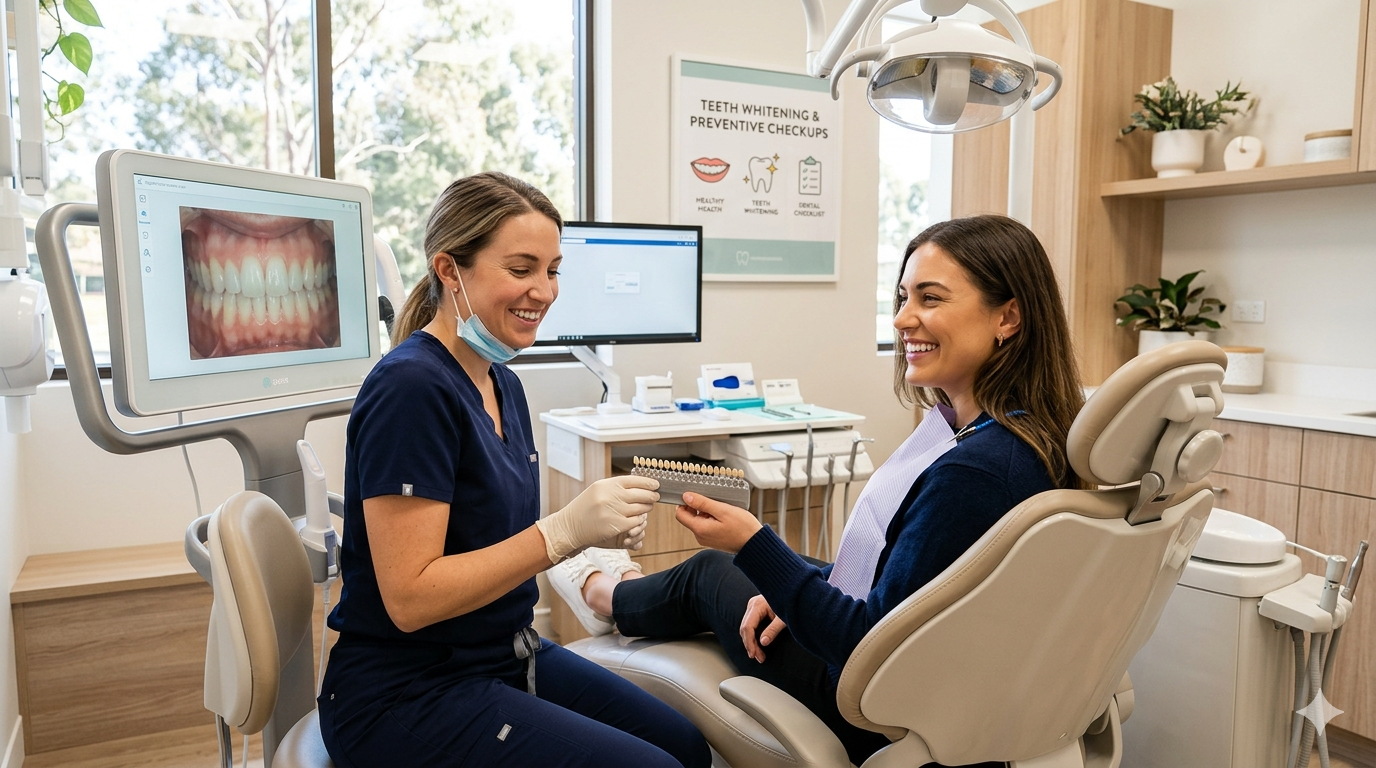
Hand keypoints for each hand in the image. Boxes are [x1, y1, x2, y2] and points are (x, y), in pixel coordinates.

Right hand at [535, 476, 658, 563]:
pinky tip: (638, 519)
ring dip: (647, 508)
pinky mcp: (615, 526)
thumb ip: (617, 486)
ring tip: (646, 508)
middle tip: (655, 497)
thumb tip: (640, 484)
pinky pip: (636, 522)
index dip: (649, 482)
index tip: (656, 485)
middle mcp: (611, 496)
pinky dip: (639, 521)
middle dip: (651, 496)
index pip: (635, 480)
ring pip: (641, 508)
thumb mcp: (598, 490)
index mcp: (607, 484)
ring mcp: (613, 511)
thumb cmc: (585, 507)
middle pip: (642, 494)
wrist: (570, 526)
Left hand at [675, 492, 762, 552]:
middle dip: (698, 507)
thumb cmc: (743, 528)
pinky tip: (724, 516)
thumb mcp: (722, 510)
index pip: (680, 514)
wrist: (755, 543)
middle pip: (689, 517)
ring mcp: (707, 539)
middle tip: (713, 501)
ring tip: (721, 509)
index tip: (694, 495)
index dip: (685, 503)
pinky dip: (712, 518)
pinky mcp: (713, 539)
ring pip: (699, 521)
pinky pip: (707, 526)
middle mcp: (700, 536)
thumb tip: (687, 497)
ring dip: (706, 512)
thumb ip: (703, 503)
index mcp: (700, 529)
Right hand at [740, 595, 786, 662]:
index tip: (753, 654)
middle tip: (760, 658)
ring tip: (760, 656)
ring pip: (746, 628)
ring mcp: (753, 607)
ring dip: (752, 643)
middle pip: (745, 629)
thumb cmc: (791, 603)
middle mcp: (752, 605)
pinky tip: (759, 646)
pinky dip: (754, 637)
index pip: (747, 627)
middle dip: (751, 645)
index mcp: (757, 605)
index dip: (749, 642)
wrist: (794, 593)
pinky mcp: (756, 610)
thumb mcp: (784, 618)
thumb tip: (763, 643)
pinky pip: (751, 626)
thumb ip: (773, 629)